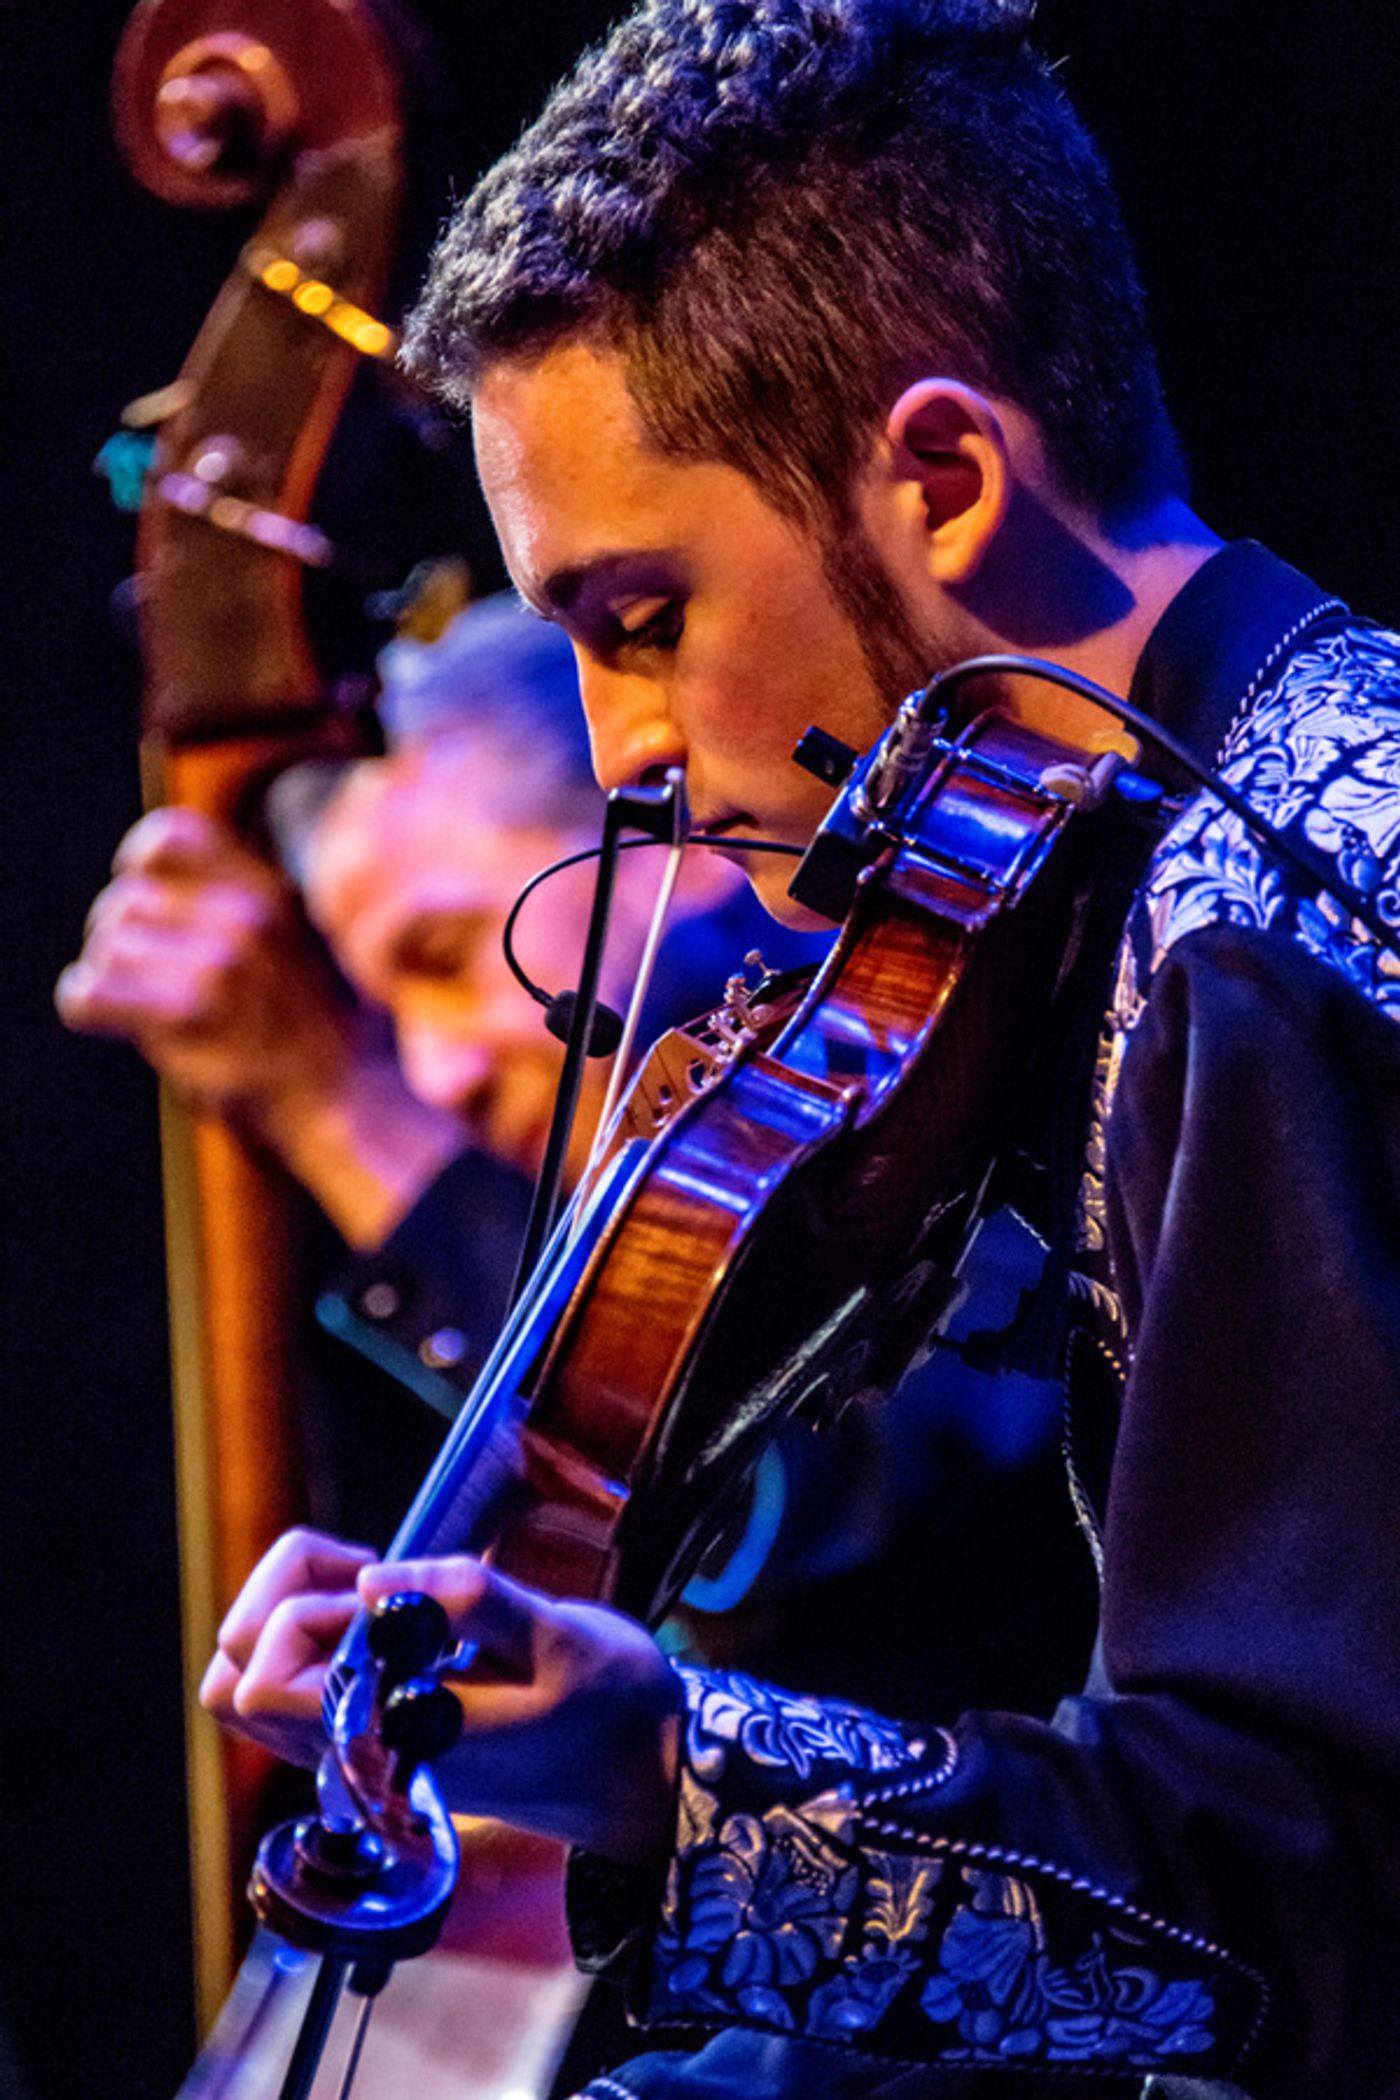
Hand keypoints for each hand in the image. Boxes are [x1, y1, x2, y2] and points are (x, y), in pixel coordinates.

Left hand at [56, 808, 462, 1243]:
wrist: (331, 1092)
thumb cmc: (297, 1013)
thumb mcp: (286, 929)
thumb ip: (232, 889)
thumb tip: (150, 852)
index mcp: (266, 886)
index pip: (166, 839)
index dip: (140, 868)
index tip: (153, 901)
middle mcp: (246, 917)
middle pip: (125, 902)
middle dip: (123, 937)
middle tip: (153, 975)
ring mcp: (220, 966)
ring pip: (106, 947)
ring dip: (110, 975)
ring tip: (148, 1003)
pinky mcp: (187, 1015)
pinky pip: (88, 994)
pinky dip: (87, 1006)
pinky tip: (112, 1019)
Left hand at [201, 1528, 682, 1864]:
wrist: (642, 1778)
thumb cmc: (613, 1710)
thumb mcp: (561, 1638)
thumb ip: (468, 1600)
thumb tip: (373, 1579)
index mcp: (394, 1739)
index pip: (264, 1681)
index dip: (305, 1610)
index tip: (385, 1584)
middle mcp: (359, 1756)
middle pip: (234, 1680)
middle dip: (282, 1599)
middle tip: (370, 1574)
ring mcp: (362, 1753)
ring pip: (254, 1686)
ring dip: (294, 1616)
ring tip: (376, 1588)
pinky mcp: (379, 1740)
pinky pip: (303, 1688)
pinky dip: (321, 1636)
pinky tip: (392, 1611)